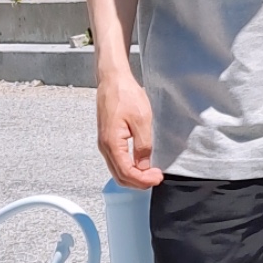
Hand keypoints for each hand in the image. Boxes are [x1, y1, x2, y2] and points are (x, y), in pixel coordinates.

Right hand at [97, 72, 163, 187]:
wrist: (113, 80)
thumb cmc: (125, 95)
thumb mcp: (142, 120)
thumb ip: (143, 146)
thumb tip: (144, 166)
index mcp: (111, 143)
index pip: (126, 172)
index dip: (143, 180)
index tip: (158, 178)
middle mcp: (105, 147)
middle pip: (120, 176)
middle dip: (139, 182)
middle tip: (157, 178)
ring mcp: (105, 143)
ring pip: (118, 170)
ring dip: (134, 176)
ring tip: (152, 173)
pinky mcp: (108, 139)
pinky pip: (117, 161)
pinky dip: (129, 167)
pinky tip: (142, 164)